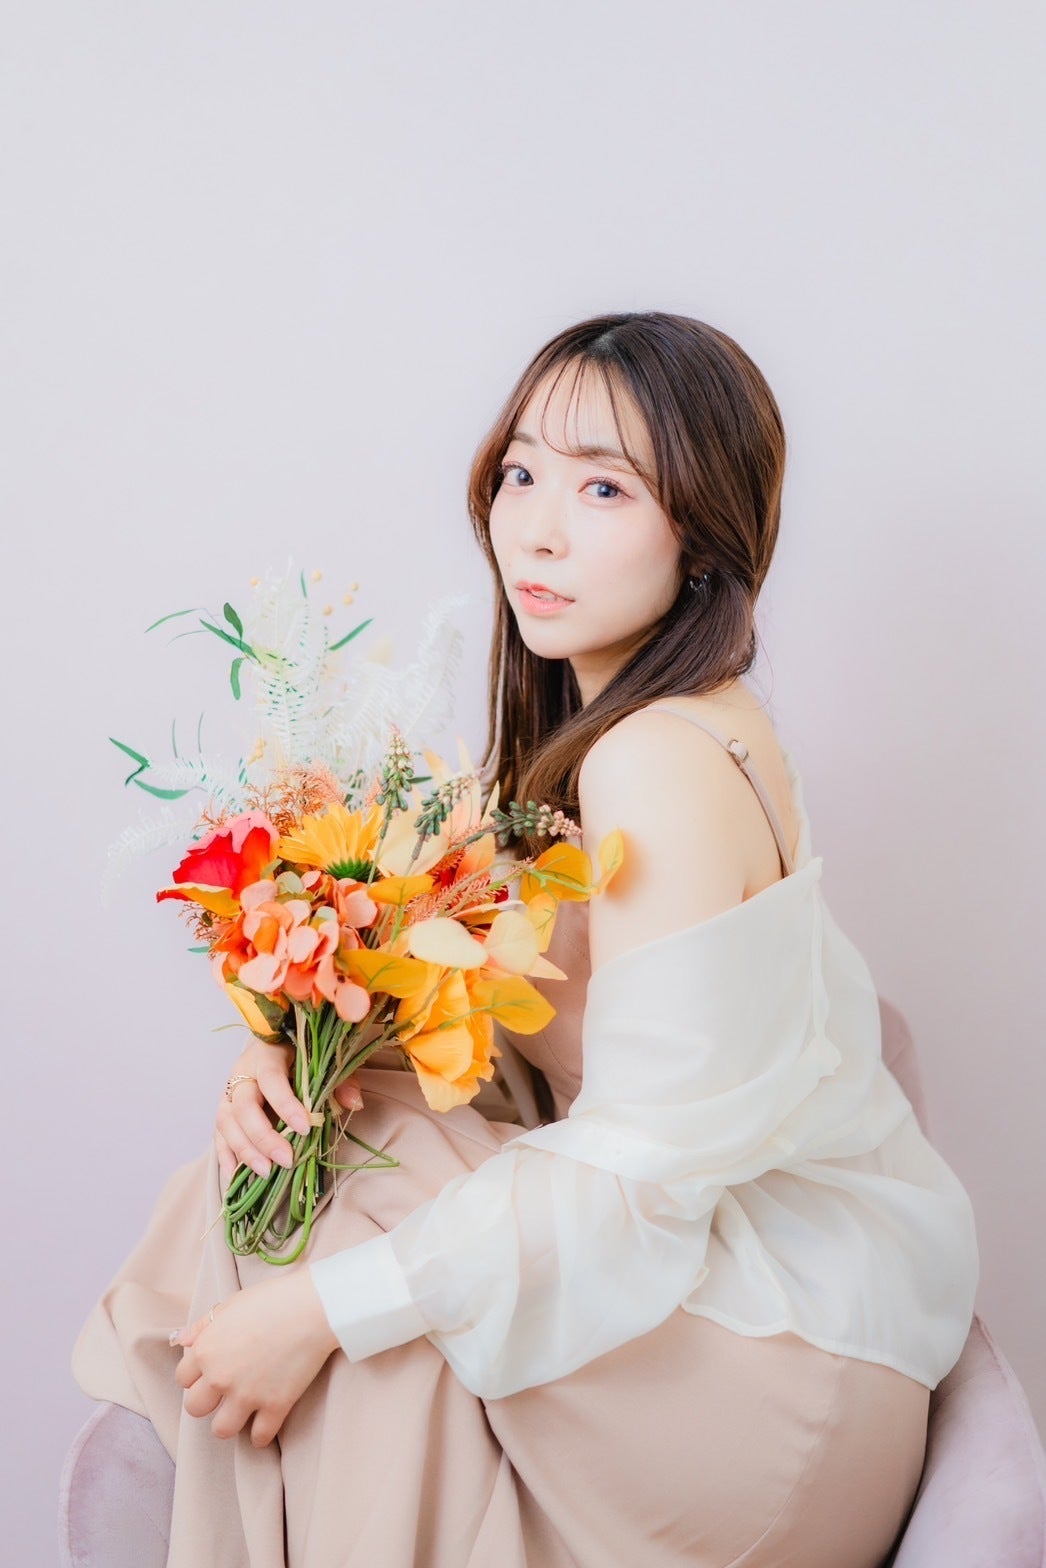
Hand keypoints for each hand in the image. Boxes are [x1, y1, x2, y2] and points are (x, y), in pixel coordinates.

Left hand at [172, 1269, 340, 1445]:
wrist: (313, 1308)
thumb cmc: (273, 1300)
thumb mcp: (231, 1304)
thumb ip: (203, 1326)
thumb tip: (182, 1340)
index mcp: (206, 1350)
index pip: (183, 1379)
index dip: (196, 1376)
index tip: (210, 1373)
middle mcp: (220, 1377)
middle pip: (195, 1408)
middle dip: (208, 1402)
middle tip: (224, 1393)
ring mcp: (247, 1395)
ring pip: (221, 1430)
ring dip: (230, 1422)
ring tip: (242, 1412)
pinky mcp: (274, 1406)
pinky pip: (259, 1438)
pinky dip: (261, 1434)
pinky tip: (265, 1422)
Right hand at [216, 1041, 365, 1183]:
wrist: (274, 1043)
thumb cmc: (301, 1054)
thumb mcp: (325, 1061)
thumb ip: (340, 1081)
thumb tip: (355, 1104)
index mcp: (267, 1055)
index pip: (271, 1080)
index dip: (286, 1104)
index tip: (305, 1128)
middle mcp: (242, 1073)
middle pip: (243, 1107)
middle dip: (263, 1137)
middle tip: (285, 1159)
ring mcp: (228, 1092)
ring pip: (227, 1123)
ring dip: (245, 1150)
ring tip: (266, 1172)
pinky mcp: (224, 1110)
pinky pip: (219, 1135)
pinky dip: (226, 1156)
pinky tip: (235, 1176)